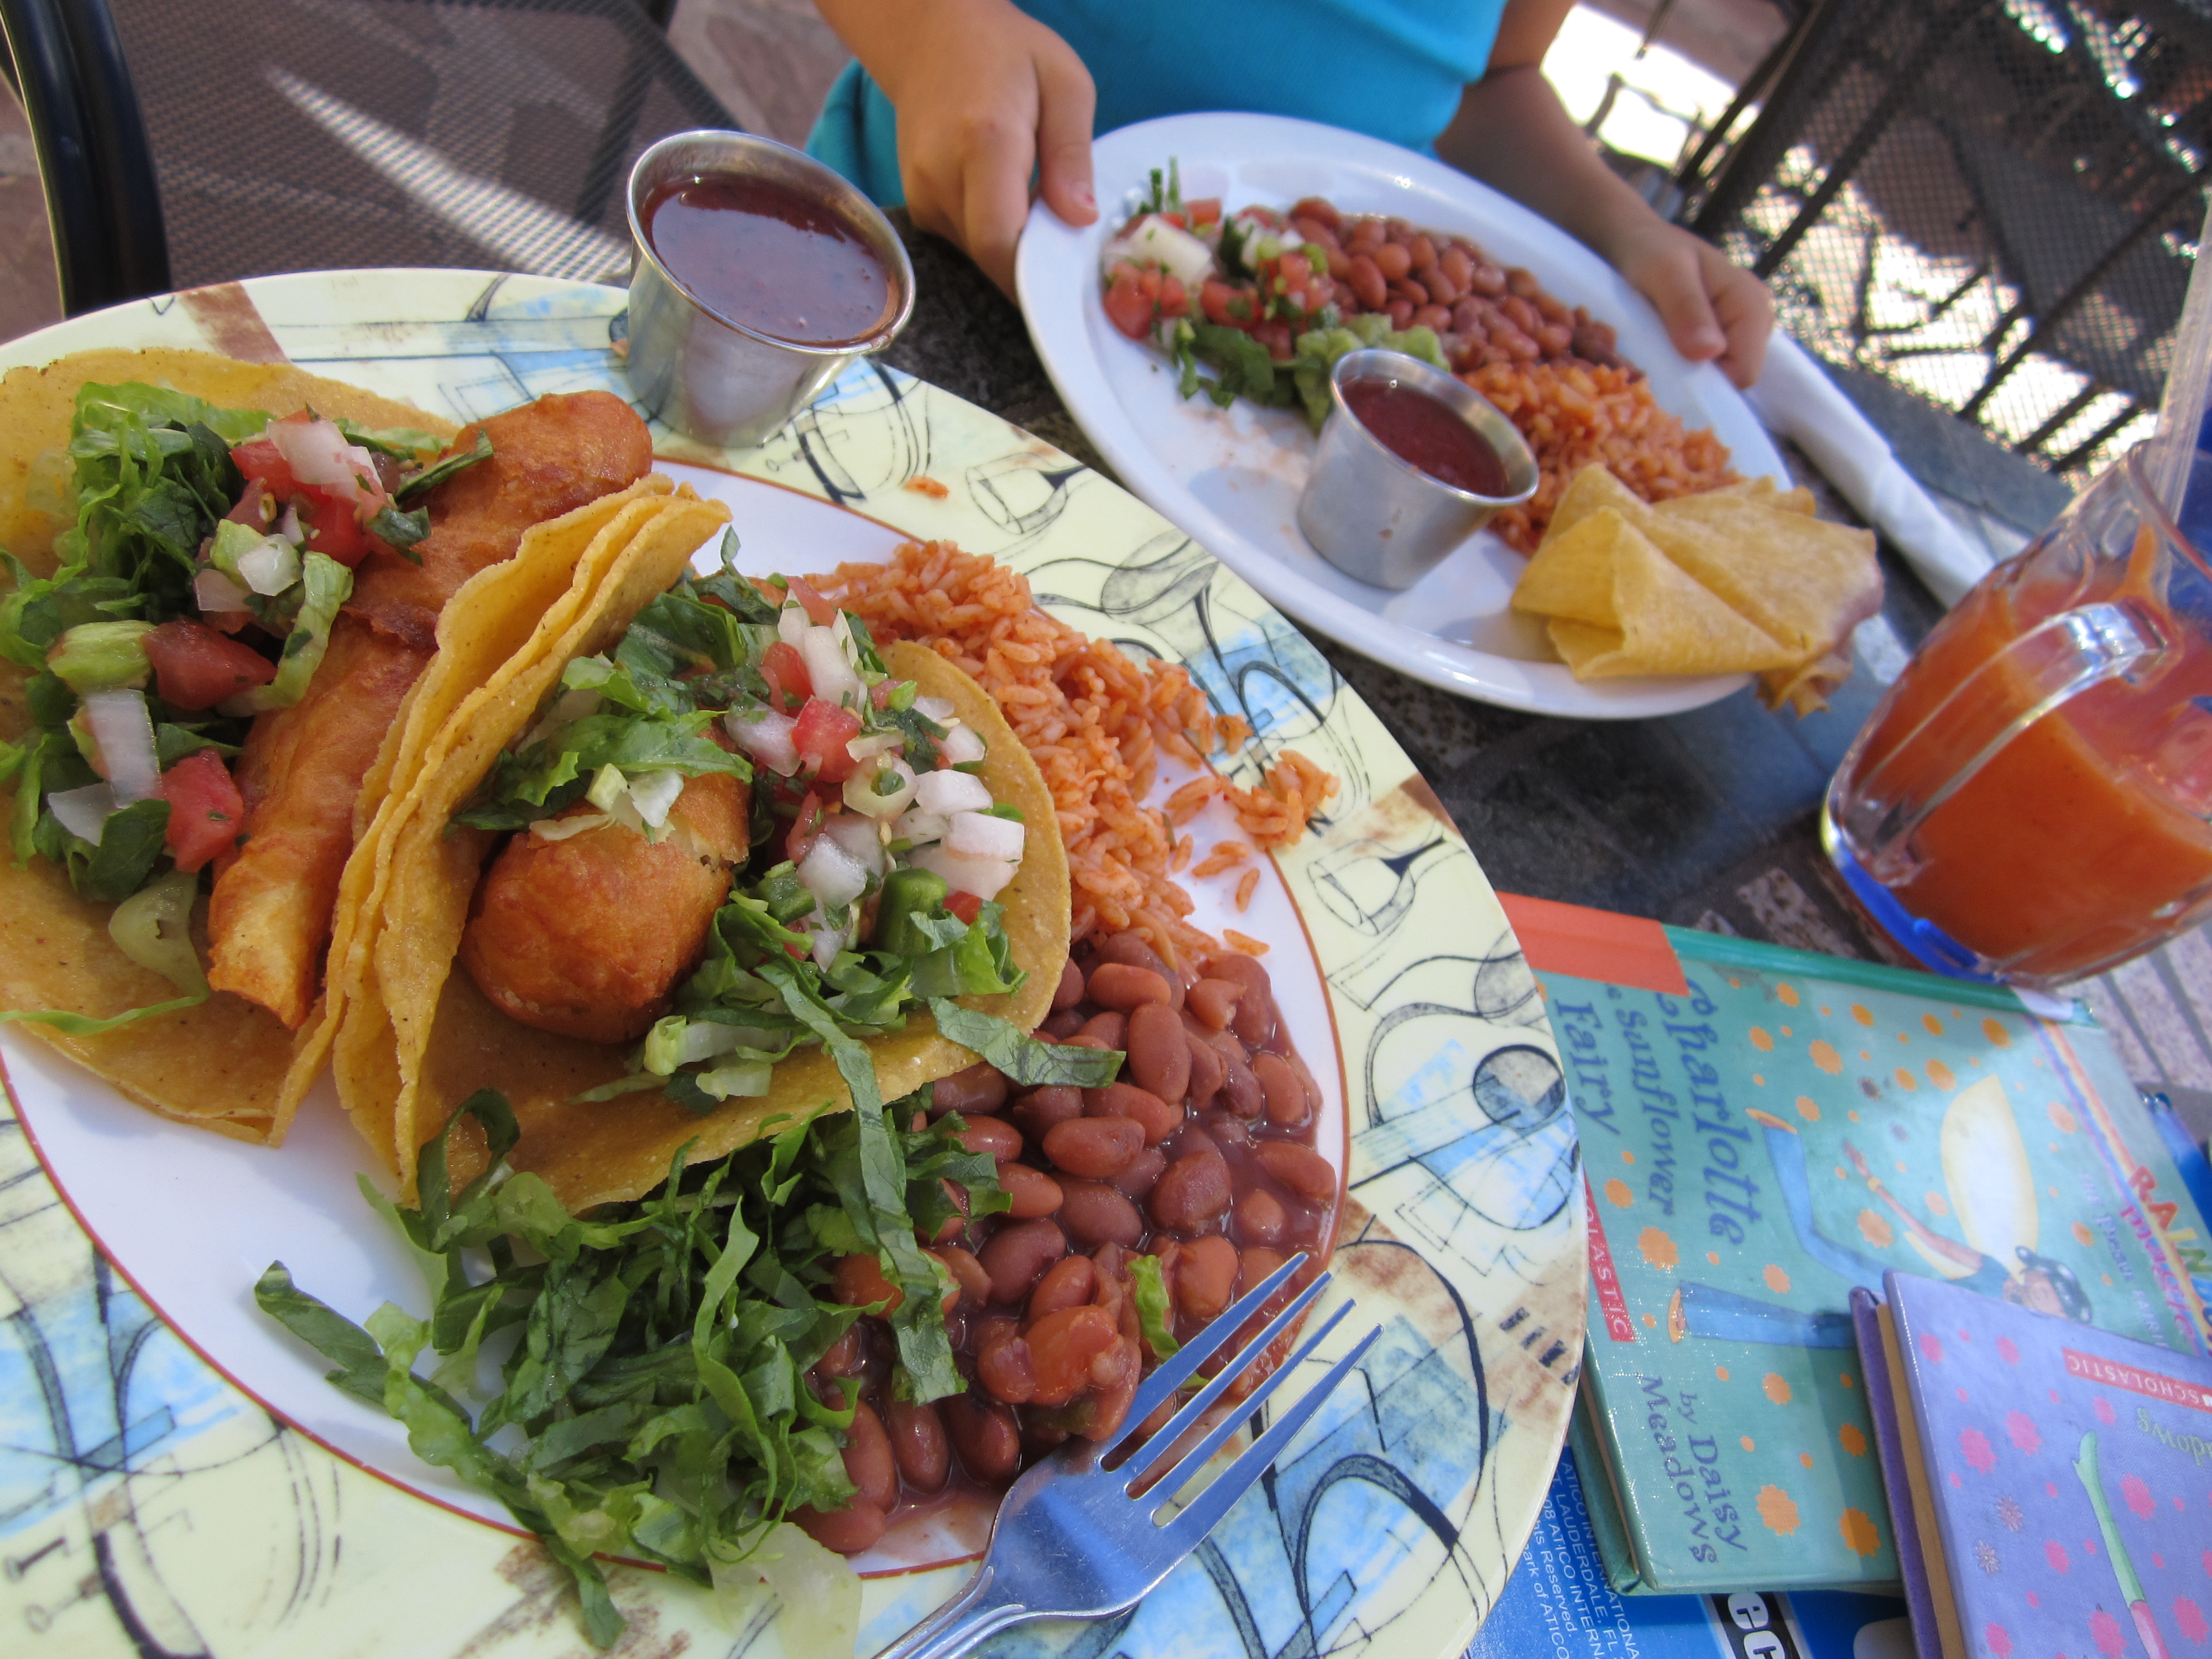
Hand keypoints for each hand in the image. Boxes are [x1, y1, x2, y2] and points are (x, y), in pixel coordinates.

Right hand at [828, 0, 1097, 296]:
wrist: (932, 36)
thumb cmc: (1008, 53)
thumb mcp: (1064, 83)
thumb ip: (1072, 153)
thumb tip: (1081, 218)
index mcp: (984, 141)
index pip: (1000, 240)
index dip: (1035, 274)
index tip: (1071, 279)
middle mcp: (941, 175)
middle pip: (991, 257)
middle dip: (1035, 264)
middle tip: (1069, 244)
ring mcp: (922, 193)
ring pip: (979, 255)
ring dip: (1015, 248)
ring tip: (1038, 206)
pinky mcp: (919, 205)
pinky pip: (966, 243)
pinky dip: (995, 234)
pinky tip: (1010, 199)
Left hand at [1604, 217, 1773, 387]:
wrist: (1636, 241)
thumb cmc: (1650, 250)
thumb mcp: (1664, 271)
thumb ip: (1686, 307)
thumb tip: (1710, 351)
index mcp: (1751, 303)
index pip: (1744, 372)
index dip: (1707, 381)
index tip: (1668, 368)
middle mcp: (1754, 321)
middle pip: (1733, 379)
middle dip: (1695, 378)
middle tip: (1655, 356)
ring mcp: (1737, 332)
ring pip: (1718, 379)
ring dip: (1685, 374)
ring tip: (1655, 348)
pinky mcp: (1718, 339)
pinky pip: (1706, 370)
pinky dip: (1681, 368)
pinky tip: (1660, 351)